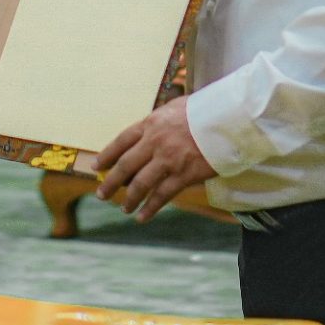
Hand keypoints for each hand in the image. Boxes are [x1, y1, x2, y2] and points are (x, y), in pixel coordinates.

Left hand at [93, 97, 216, 222]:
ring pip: (140, 184)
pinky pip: (161, 195)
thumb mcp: (176, 108)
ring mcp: (168, 160)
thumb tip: (150, 129)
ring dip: (129, 198)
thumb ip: (160, 120)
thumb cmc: (205, 109)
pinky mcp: (183, 175)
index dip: (107, 155)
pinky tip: (142, 216)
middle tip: (102, 193)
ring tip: (123, 208)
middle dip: (111, 182)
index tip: (97, 166)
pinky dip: (150, 208)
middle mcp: (155, 142)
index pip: (122, 141)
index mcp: (151, 123)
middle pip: (125, 165)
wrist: (228, 119)